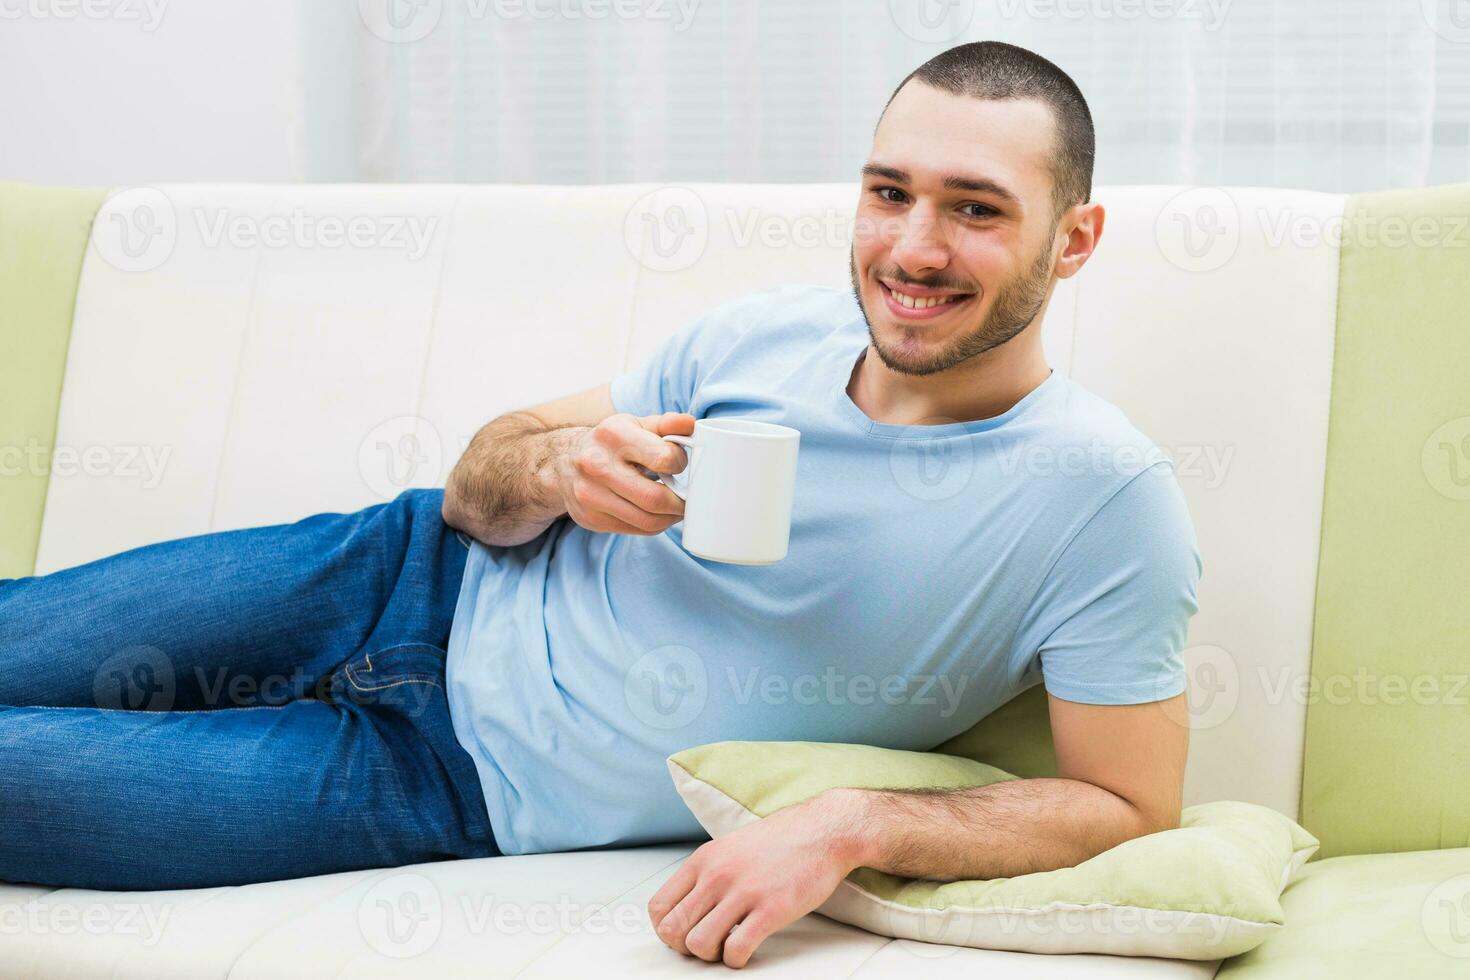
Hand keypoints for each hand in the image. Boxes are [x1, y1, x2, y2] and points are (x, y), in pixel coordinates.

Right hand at [556, 411, 694, 535]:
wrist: (564, 461)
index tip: (682, 464)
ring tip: (677, 508)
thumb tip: (691, 424)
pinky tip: (657, 514)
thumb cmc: (610, 442)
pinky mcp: (590, 519)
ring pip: (647, 521)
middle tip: (689, 498)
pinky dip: (654, 525)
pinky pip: (635, 530)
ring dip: (670, 518)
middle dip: (680, 502)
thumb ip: (666, 424)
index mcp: (613, 435)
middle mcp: (596, 465)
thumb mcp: (635, 425)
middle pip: (654, 498)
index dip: (681, 464)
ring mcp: (590, 495)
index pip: (663, 458)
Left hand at [647, 790, 868, 968]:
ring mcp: (743, 892)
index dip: (667, 929)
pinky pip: (736, 950)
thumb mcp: (729, 847)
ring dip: (710, 955)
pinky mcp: (770, 910)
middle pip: (672, 930)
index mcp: (703, 860)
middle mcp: (717, 875)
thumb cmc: (780, 841)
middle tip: (707, 943)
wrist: (823, 830)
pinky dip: (736, 960)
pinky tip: (747, 950)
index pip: (658, 907)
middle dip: (685, 947)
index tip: (685, 932)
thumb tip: (686, 905)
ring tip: (727, 946)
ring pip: (698, 944)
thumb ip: (706, 873)